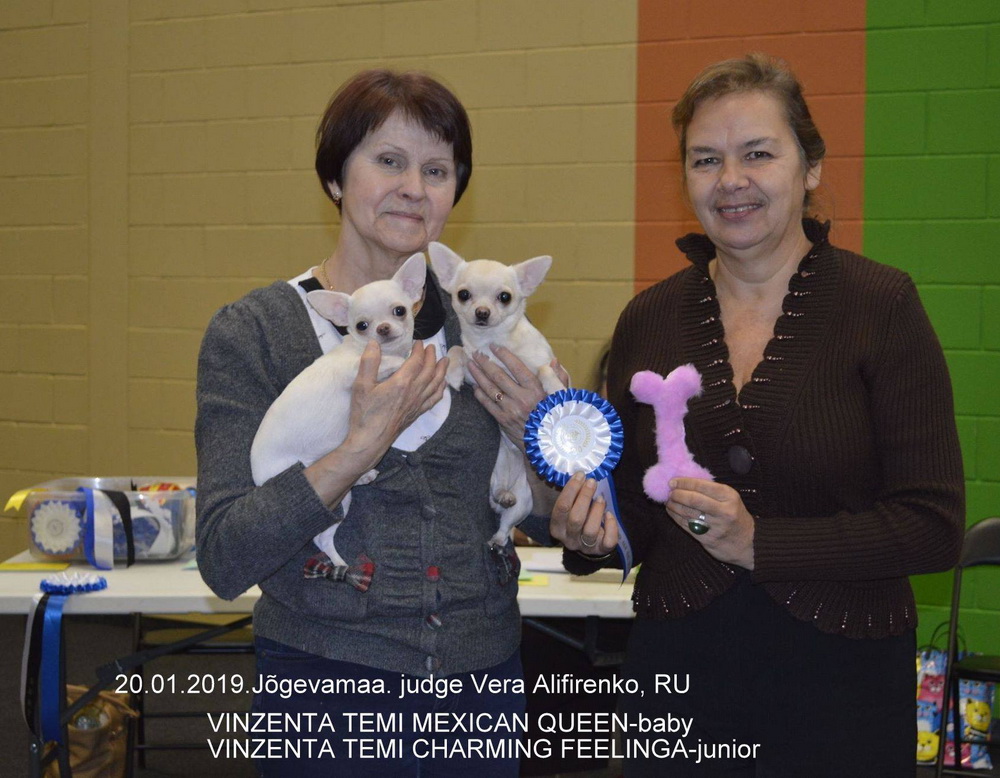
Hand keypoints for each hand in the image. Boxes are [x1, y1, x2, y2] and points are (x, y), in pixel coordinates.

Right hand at [344, 340, 447, 463]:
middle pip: (430, 370)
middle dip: (432, 357)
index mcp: (402, 383)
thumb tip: (374, 343)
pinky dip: (441, 389)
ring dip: (441, 370)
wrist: (371, 441)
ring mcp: (418, 404)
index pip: (416, 361)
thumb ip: (369, 362)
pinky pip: (434, 398)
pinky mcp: (417, 413)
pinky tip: (442, 385)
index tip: (419, 342)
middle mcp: (414, 392)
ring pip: (436, 384)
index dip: (419, 350)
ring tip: (445, 361)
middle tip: (432, 348)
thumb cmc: (365, 414)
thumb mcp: (362, 386)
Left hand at [467, 346, 568, 449]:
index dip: (504, 355)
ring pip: (490, 388)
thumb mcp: (561, 397)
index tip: (494, 346)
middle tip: (476, 353)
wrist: (546, 445)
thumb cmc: (555, 418)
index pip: (517, 368)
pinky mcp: (503, 420)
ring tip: (471, 365)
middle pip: (499, 376)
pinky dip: (480, 394)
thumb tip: (553, 361)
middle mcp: (522, 398)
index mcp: (536, 390)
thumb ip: (558, 378)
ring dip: (478, 375)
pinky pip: (487, 404)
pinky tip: (475, 386)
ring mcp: (510, 410)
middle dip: (485, 363)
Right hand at [549, 472, 619, 556]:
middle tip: (592, 482)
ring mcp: (585, 547)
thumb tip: (581, 476)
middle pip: (575, 519)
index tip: (580, 475)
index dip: (571, 489)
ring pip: (591, 530)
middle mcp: (569, 540)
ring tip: (601, 498)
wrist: (587, 544)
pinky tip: (609, 515)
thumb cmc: (577, 519)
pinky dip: (611, 526)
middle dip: (585, 497)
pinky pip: (608, 541)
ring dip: (597, 510)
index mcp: (557, 528)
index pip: (561, 507)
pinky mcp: (601, 551)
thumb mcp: (570, 510)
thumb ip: (572, 497)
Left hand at [666, 478, 754, 568]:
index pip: (701, 486)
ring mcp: (716, 527)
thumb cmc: (736, 516)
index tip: (672, 482)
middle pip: (693, 500)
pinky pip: (687, 526)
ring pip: (688, 513)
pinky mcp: (708, 539)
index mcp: (729, 496)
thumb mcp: (730, 499)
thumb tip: (685, 482)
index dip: (684, 483)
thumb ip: (711, 491)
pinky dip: (676, 518)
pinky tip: (672, 513)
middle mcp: (723, 511)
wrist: (749, 543)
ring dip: (674, 506)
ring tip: (668, 502)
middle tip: (669, 493)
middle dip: (677, 495)